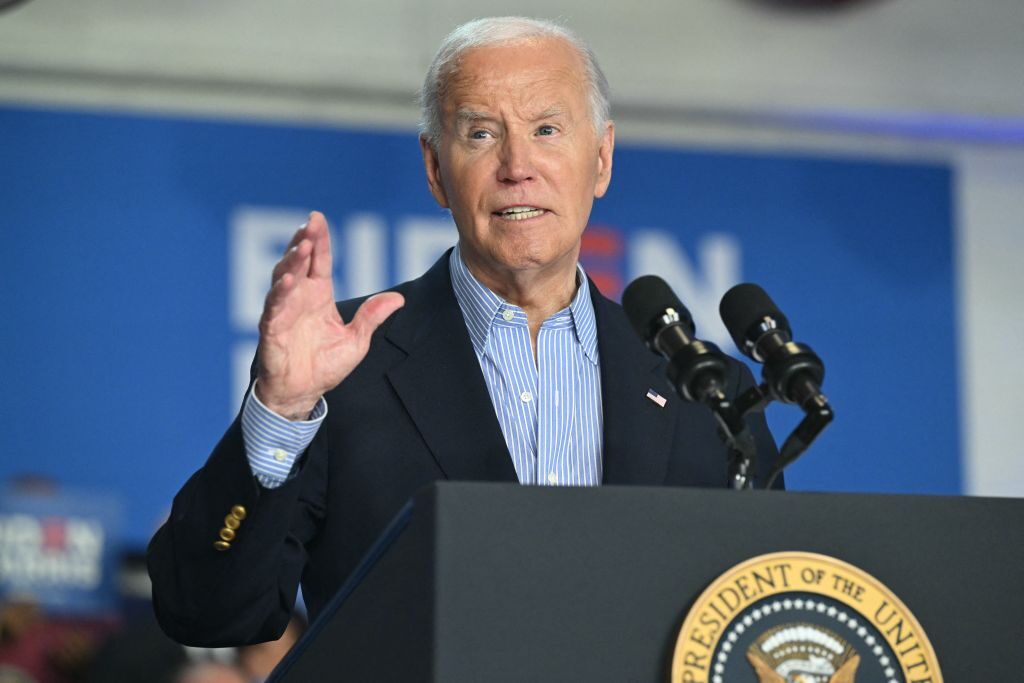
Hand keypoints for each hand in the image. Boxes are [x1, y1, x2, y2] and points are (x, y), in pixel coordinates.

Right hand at [254, 211, 403, 418]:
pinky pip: (274, 307)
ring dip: (292, 262)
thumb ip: (372, 317)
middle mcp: (299, 298)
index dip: (320, 240)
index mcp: (318, 296)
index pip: (319, 261)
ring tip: (303, 247)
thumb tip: (398, 298)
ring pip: (283, 278)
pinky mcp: (272, 329)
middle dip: (303, 241)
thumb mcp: (356, 340)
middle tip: (310, 224)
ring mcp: (283, 311)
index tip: (318, 218)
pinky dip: (281, 293)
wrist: (302, 393)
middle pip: (299, 262)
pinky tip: (289, 280)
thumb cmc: (325, 365)